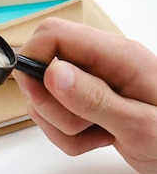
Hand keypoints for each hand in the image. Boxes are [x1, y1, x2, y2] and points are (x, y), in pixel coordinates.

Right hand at [13, 18, 156, 173]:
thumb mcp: (139, 124)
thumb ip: (94, 98)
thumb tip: (52, 73)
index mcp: (117, 56)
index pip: (53, 34)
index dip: (34, 61)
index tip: (39, 93)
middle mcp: (102, 65)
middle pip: (42, 68)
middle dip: (48, 104)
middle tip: (79, 123)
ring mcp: (93, 85)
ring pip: (44, 98)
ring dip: (59, 126)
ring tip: (97, 134)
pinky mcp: (87, 105)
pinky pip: (54, 119)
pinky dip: (67, 138)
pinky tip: (98, 138)